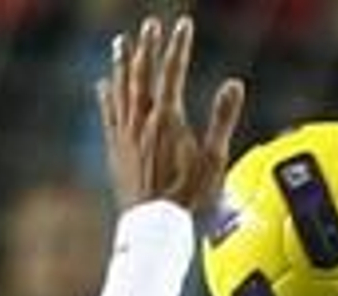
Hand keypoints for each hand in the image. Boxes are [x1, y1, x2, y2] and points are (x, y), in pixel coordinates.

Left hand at [96, 14, 244, 214]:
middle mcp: (142, 122)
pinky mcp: (116, 152)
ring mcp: (126, 136)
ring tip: (121, 42)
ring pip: (121, 90)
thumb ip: (222, 119)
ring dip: (122, 63)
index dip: (179, 45)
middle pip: (143, 74)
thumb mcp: (213, 161)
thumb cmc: (188, 199)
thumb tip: (234, 84)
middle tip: (150, 24)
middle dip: (148, 46)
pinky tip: (103, 84)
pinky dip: (106, 96)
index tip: (184, 23)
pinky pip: (108, 116)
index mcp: (167, 119)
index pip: (172, 71)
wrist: (153, 229)